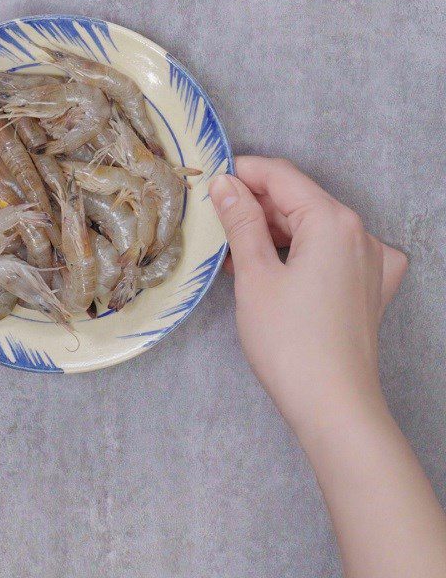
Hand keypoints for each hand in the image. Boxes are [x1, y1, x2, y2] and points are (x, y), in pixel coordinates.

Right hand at [209, 156, 407, 435]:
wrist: (333, 406)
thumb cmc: (289, 340)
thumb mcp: (255, 274)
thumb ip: (241, 221)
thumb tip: (224, 183)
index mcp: (333, 221)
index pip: (281, 176)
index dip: (241, 172)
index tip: (207, 183)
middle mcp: (361, 233)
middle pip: (299, 200)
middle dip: (255, 204)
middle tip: (214, 221)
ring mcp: (372, 261)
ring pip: (314, 226)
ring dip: (273, 230)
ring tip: (233, 249)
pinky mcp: (371, 286)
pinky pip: (332, 252)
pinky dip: (300, 252)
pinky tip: (273, 269)